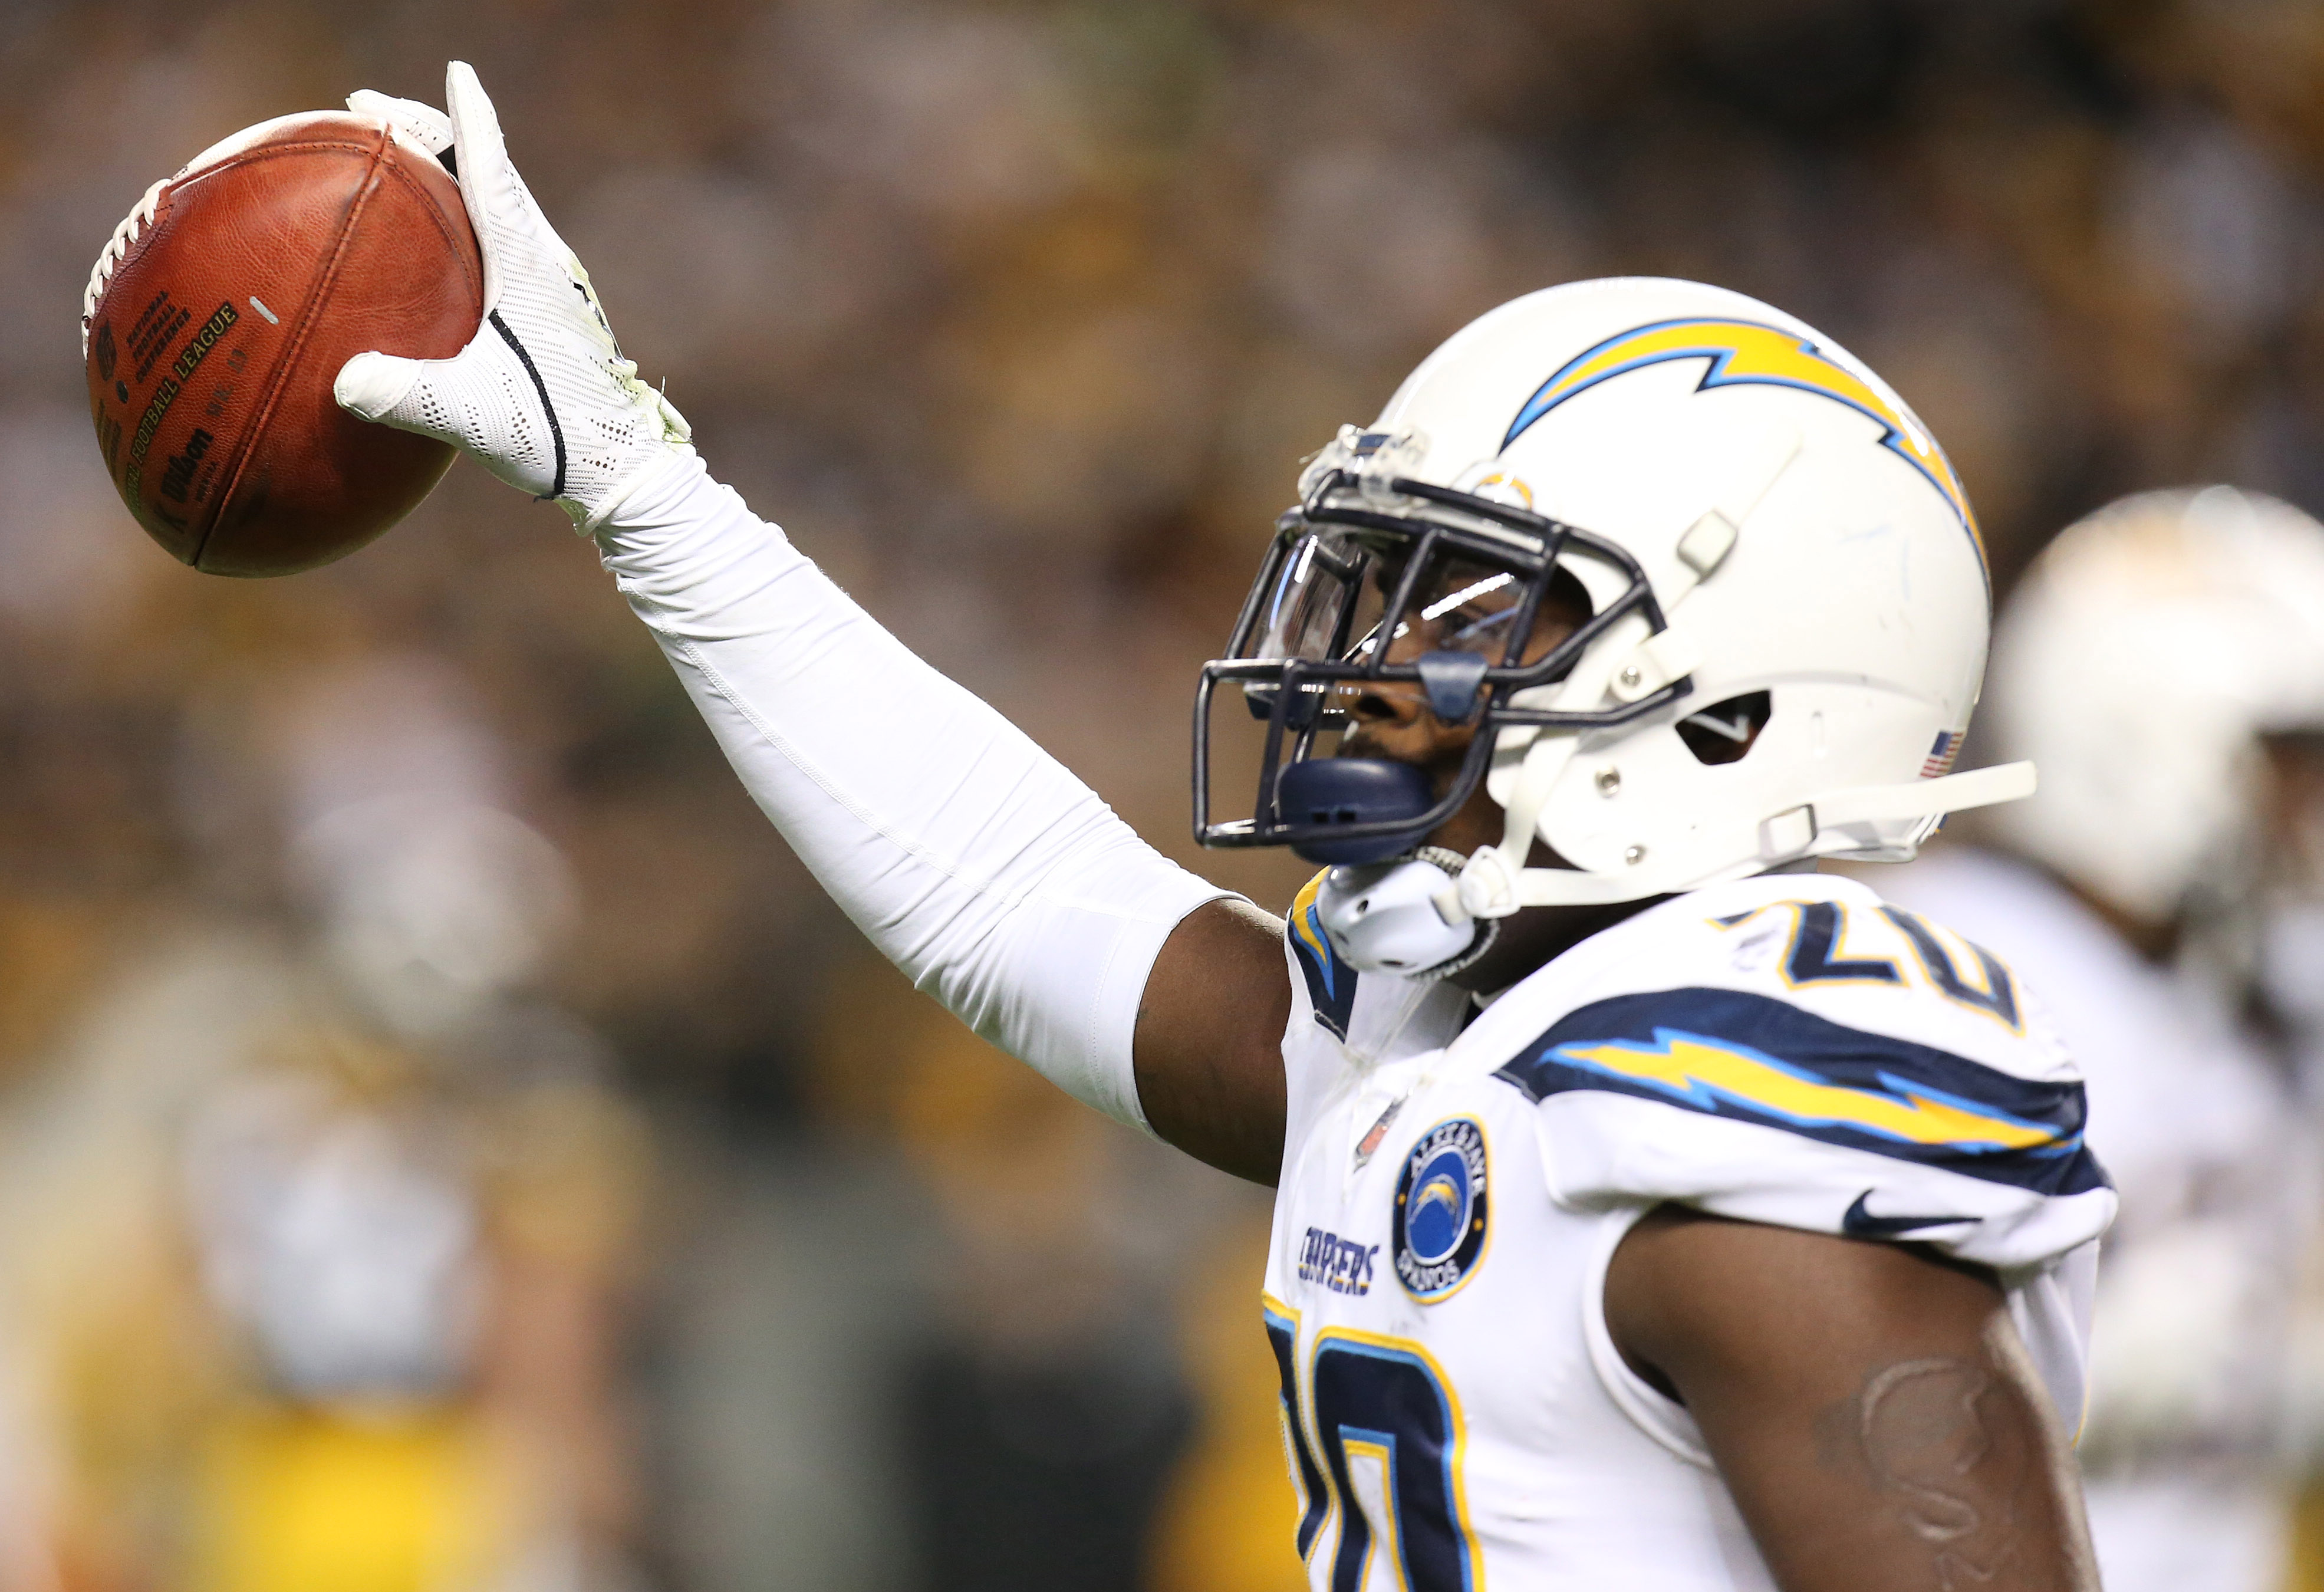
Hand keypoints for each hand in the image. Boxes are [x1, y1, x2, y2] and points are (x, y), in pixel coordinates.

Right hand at [334, 62, 689, 529]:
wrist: (622, 472)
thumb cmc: (556, 439)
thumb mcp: (472, 418)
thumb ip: (407, 397)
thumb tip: (346, 383)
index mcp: (530, 266)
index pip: (493, 173)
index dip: (470, 120)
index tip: (458, 74)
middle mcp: (548, 263)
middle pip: (490, 171)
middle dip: (435, 130)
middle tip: (375, 111)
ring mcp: (555, 285)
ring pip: (501, 203)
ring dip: (453, 171)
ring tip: (399, 159)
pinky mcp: (555, 310)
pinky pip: (504, 240)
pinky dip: (465, 215)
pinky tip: (434, 241)